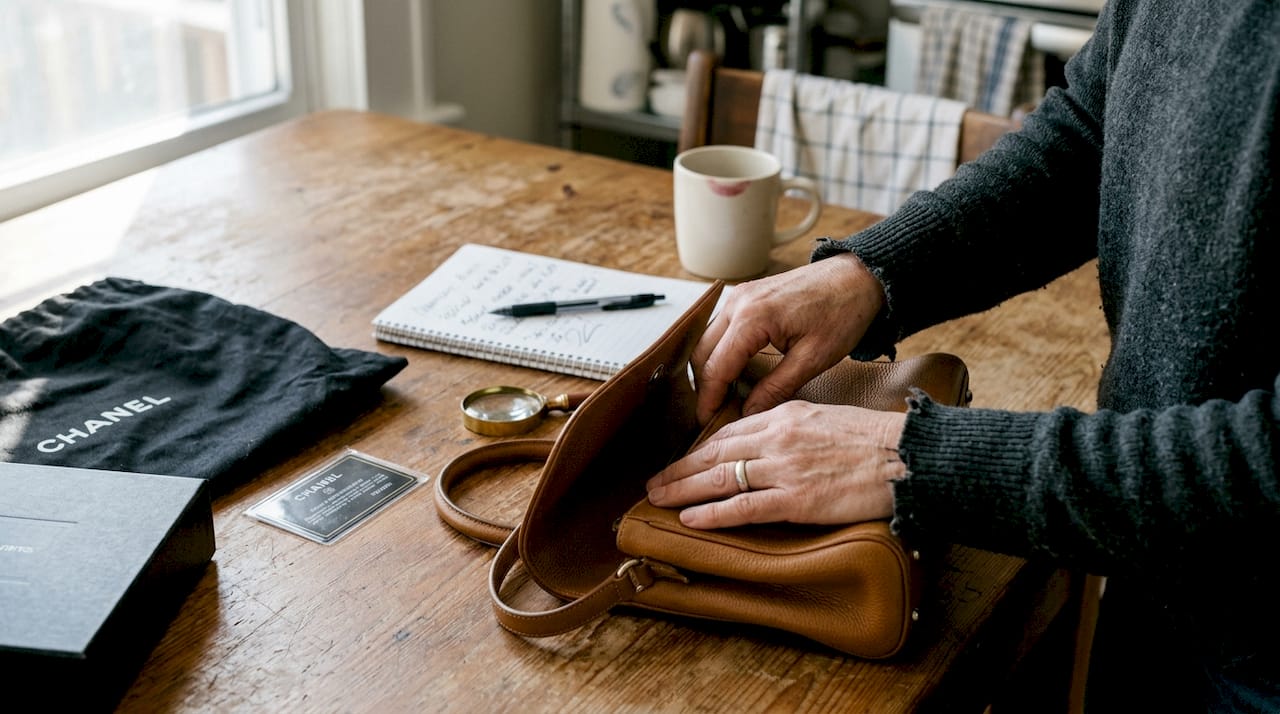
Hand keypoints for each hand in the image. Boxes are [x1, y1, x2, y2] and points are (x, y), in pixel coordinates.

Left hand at [646, 401, 906, 528]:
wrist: (907, 457)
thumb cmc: (875, 441)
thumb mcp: (825, 418)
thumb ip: (792, 428)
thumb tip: (765, 442)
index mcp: (786, 415)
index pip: (729, 431)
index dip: (699, 449)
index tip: (682, 461)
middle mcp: (778, 438)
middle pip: (714, 452)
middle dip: (679, 469)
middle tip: (653, 482)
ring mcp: (785, 469)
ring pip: (720, 478)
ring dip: (683, 489)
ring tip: (658, 499)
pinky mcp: (797, 500)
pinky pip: (744, 507)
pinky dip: (713, 513)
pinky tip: (691, 518)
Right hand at [694, 252, 884, 422]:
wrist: (858, 277)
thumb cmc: (842, 313)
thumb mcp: (812, 359)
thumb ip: (776, 388)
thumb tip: (749, 414)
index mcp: (752, 318)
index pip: (715, 368)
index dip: (709, 400)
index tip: (708, 423)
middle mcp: (738, 303)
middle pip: (702, 354)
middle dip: (705, 387)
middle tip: (716, 415)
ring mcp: (739, 296)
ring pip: (707, 341)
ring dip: (711, 370)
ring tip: (726, 398)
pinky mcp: (745, 296)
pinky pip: (721, 329)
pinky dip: (721, 353)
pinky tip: (736, 373)